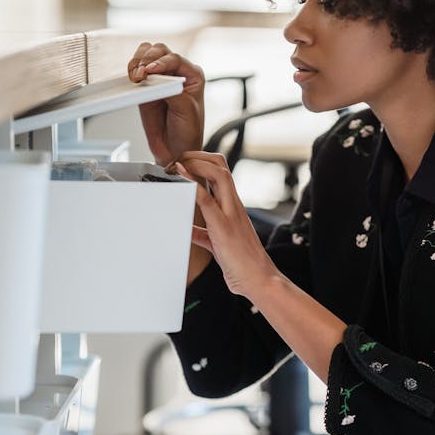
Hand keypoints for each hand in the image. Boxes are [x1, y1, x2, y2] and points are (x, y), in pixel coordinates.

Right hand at [127, 42, 204, 166]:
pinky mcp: (146, 86)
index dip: (161, 62)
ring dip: (138, 61)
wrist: (175, 150)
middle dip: (147, 59)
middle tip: (141, 74)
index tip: (150, 71)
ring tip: (136, 76)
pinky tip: (133, 79)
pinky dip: (132, 69)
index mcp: (193, 76)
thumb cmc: (188, 133)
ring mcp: (160, 78)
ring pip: (146, 54)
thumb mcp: (186, 111)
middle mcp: (177, 73)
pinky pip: (136, 69)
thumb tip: (158, 79)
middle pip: (159, 51)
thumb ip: (173, 93)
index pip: (175, 59)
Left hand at [174, 152, 277, 300]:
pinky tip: (180, 177)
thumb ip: (202, 233)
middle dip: (196, 155)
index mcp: (232, 207)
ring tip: (176, 166)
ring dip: (194, 163)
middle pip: (220, 165)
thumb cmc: (242, 263)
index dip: (200, 161)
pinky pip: (207, 200)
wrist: (258, 279)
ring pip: (218, 174)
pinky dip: (192, 185)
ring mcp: (230, 214)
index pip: (220, 172)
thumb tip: (187, 228)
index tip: (180, 165)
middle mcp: (233, 205)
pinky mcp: (224, 227)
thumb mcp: (217, 244)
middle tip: (176, 161)